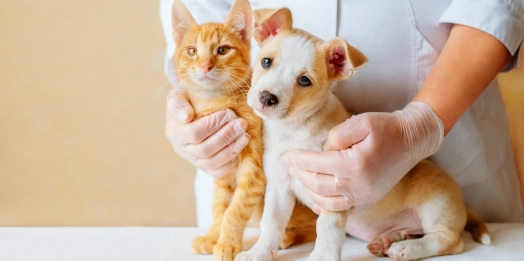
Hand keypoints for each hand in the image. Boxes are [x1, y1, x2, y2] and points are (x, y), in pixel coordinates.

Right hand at [165, 87, 250, 177]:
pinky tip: (239, 152)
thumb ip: (178, 103)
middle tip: (242, 124)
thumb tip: (187, 116)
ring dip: (231, 150)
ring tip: (245, 136)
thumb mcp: (178, 95)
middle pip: (205, 150)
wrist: (191, 110)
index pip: (194, 133)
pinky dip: (229, 165)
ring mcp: (193, 160)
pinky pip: (216, 172)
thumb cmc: (187, 100)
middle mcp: (181, 149)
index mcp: (174, 131)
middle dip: (226, 136)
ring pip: (211, 163)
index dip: (213, 124)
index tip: (229, 112)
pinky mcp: (204, 167)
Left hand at [282, 102, 443, 211]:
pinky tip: (315, 201)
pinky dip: (326, 207)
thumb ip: (336, 135)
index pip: (316, 164)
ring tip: (301, 177)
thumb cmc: (387, 128)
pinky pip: (342, 210)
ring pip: (327, 201)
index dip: (298, 159)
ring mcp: (364, 196)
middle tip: (290, 165)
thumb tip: (323, 151)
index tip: (286, 155)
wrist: (412, 139)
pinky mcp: (369, 200)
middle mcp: (358, 185)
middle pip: (317, 184)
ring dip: (309, 190)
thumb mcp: (361, 122)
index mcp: (354, 164)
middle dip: (300, 174)